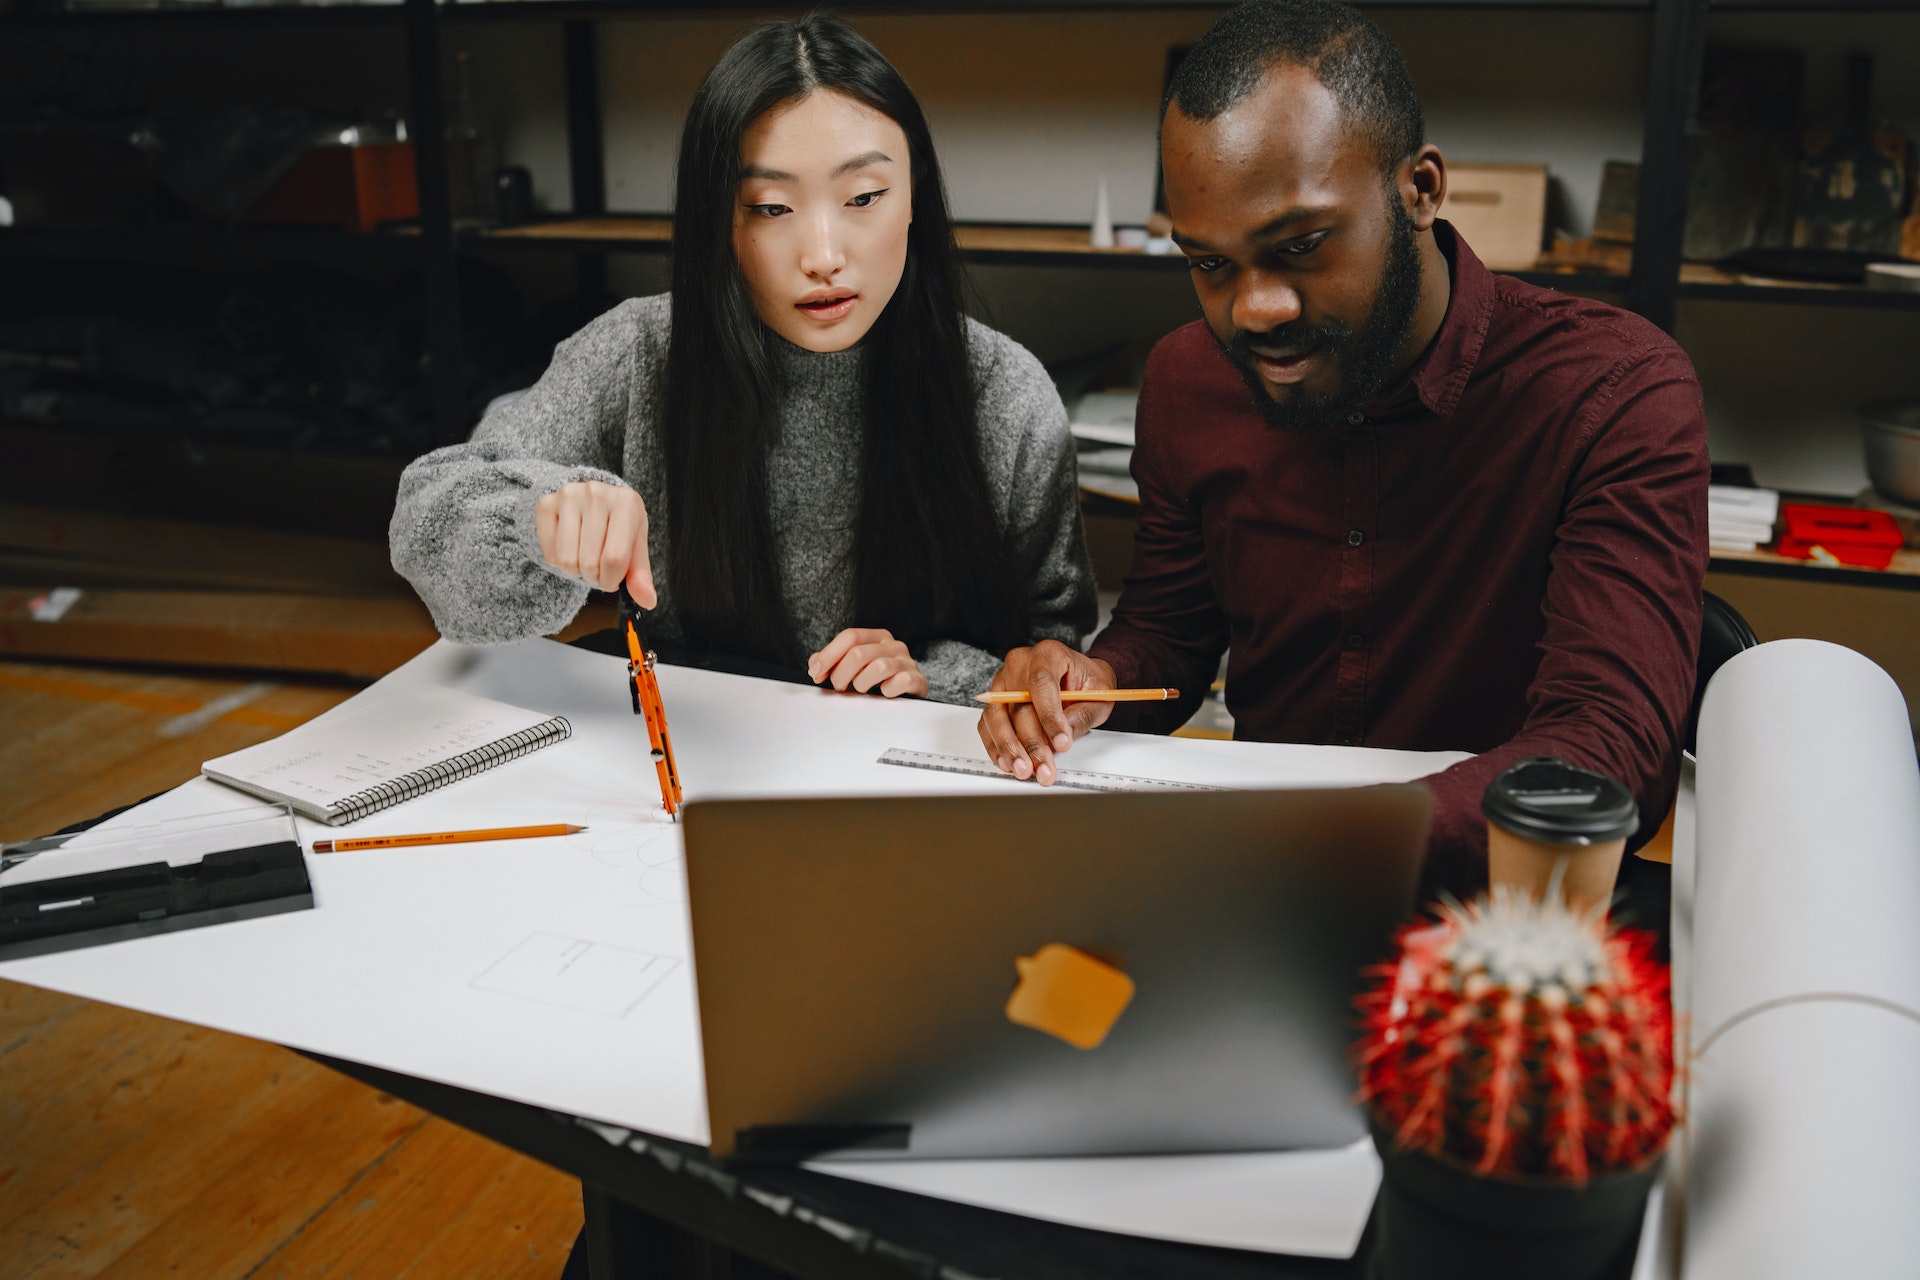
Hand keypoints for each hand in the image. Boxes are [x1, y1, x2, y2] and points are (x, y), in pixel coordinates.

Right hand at [534, 480, 656, 606]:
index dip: (611, 580)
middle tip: (598, 566)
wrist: (594, 499)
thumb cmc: (618, 525)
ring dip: (576, 571)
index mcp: (626, 503)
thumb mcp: (635, 545)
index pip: (614, 559)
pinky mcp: (546, 504)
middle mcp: (597, 494)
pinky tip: (569, 547)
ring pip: (567, 561)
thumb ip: (640, 574)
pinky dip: (558, 561)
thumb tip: (647, 601)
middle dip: (594, 577)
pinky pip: (549, 554)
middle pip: (590, 563)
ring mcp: (569, 496)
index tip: (612, 579)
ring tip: (584, 556)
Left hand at [808, 628, 928, 698]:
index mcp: (878, 637)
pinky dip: (887, 691)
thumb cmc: (877, 681)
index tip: (816, 673)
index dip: (829, 655)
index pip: (850, 636)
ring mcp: (908, 662)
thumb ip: (832, 663)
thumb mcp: (853, 667)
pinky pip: (901, 682)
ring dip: (862, 683)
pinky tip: (883, 694)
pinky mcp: (918, 680)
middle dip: (841, 673)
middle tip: (838, 687)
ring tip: (861, 690)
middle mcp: (894, 645)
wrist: (908, 696)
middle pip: (859, 653)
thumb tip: (815, 666)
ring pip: (879, 667)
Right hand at [976, 640, 1115, 784]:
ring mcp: (1003, 682)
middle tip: (1044, 767)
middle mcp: (1020, 663)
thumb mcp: (1098, 696)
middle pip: (1018, 704)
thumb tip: (1062, 738)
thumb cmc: (1087, 683)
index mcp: (1048, 653)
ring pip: (997, 716)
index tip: (1061, 743)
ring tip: (1024, 770)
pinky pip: (988, 725)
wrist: (1079, 679)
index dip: (1050, 716)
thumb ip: (1082, 715)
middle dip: (1032, 742)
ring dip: (1010, 747)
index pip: (1041, 683)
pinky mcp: (995, 700)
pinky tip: (1008, 762)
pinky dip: (996, 746)